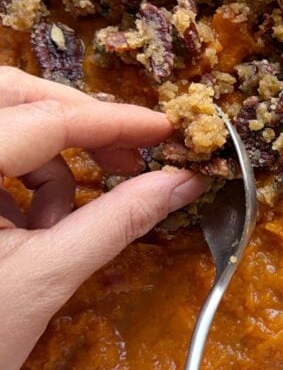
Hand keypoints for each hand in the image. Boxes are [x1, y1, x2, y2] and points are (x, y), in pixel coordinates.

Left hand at [0, 66, 208, 369]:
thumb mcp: (47, 276)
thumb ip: (117, 221)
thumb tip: (178, 184)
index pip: (49, 120)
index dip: (115, 122)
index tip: (164, 130)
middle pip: (14, 94)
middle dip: (75, 119)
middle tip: (123, 153)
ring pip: (2, 119)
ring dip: (46, 158)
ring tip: (67, 218)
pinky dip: (18, 178)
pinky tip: (34, 226)